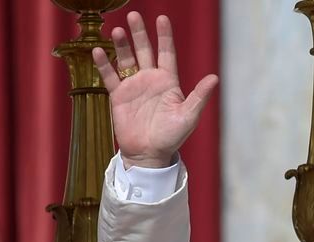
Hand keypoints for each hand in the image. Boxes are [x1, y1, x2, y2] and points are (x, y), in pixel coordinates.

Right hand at [90, 12, 218, 169]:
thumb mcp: (188, 116)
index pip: (166, 53)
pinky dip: (104, 64)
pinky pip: (110, 77)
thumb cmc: (171, 137)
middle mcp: (150, 79)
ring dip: (122, 45)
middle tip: (134, 16)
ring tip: (117, 31)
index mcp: (168, 81)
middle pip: (144, 50)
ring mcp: (133, 86)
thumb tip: (215, 78)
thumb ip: (199, 96)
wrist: (149, 154)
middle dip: (139, 33)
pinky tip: (99, 51)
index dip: (164, 36)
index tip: (162, 18)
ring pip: (126, 59)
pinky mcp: (119, 96)